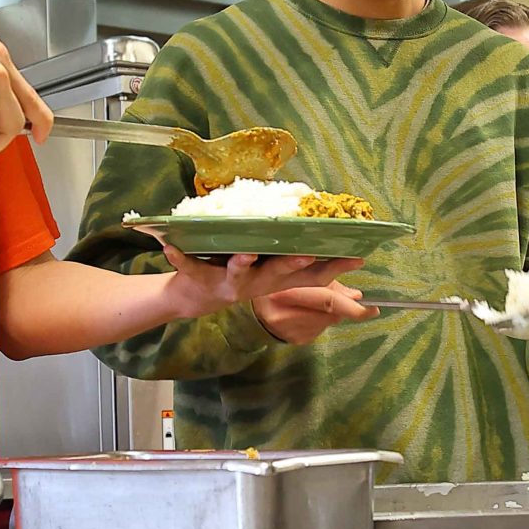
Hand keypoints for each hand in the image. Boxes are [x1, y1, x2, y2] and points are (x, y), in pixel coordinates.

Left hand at [157, 246, 360, 320]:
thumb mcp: (269, 268)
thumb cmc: (238, 272)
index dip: (335, 266)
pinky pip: (189, 267)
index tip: (358, 255)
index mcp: (275, 278)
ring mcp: (228, 283)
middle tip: (309, 251)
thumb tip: (324, 230)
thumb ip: (293, 254)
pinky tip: (170, 246)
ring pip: (239, 273)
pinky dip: (179, 258)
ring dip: (243, 263)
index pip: (310, 275)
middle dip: (293, 263)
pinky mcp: (198, 278)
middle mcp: (257, 284)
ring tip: (245, 252)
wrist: (194, 298)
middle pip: (279, 274)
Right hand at [254, 281, 375, 343]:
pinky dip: (323, 320)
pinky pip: (319, 329)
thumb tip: (356, 295)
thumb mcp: (294, 277)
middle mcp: (287, 314)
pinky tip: (312, 314)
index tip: (372, 306)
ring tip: (325, 304)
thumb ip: (325, 283)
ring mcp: (291, 331)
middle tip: (369, 309)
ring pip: (328, 321)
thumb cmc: (273, 288)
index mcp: (286, 292)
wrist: (250, 316)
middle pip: (331, 313)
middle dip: (350, 309)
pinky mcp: (295, 340)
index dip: (351, 303)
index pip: (327, 299)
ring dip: (335, 313)